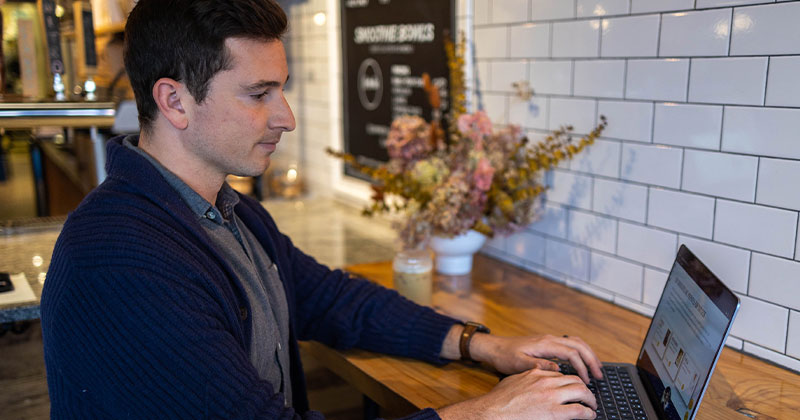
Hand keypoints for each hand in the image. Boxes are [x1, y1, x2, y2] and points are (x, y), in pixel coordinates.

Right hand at [437, 368, 596, 419]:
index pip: (562, 374)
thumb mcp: (514, 380)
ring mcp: (551, 396)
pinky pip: (579, 410)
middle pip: (575, 380)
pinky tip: (590, 415)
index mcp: (537, 374)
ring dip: (590, 399)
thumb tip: (535, 373)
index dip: (571, 382)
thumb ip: (528, 376)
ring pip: (581, 392)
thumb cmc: (499, 400)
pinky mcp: (554, 412)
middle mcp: (546, 382)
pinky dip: (588, 413)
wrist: (492, 412)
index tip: (574, 388)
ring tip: (592, 406)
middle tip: (589, 397)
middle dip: (585, 388)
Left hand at [472, 334, 602, 383]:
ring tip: (596, 369)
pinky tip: (582, 363)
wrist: (495, 348)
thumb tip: (558, 369)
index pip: (571, 353)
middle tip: (599, 375)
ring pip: (576, 343)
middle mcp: (550, 339)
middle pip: (579, 345)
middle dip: (592, 359)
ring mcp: (550, 340)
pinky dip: (580, 352)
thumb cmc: (505, 356)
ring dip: (588, 354)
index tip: (587, 381)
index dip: (582, 367)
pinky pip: (570, 344)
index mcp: (545, 344)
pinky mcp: (548, 344)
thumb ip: (538, 366)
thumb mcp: (519, 364)